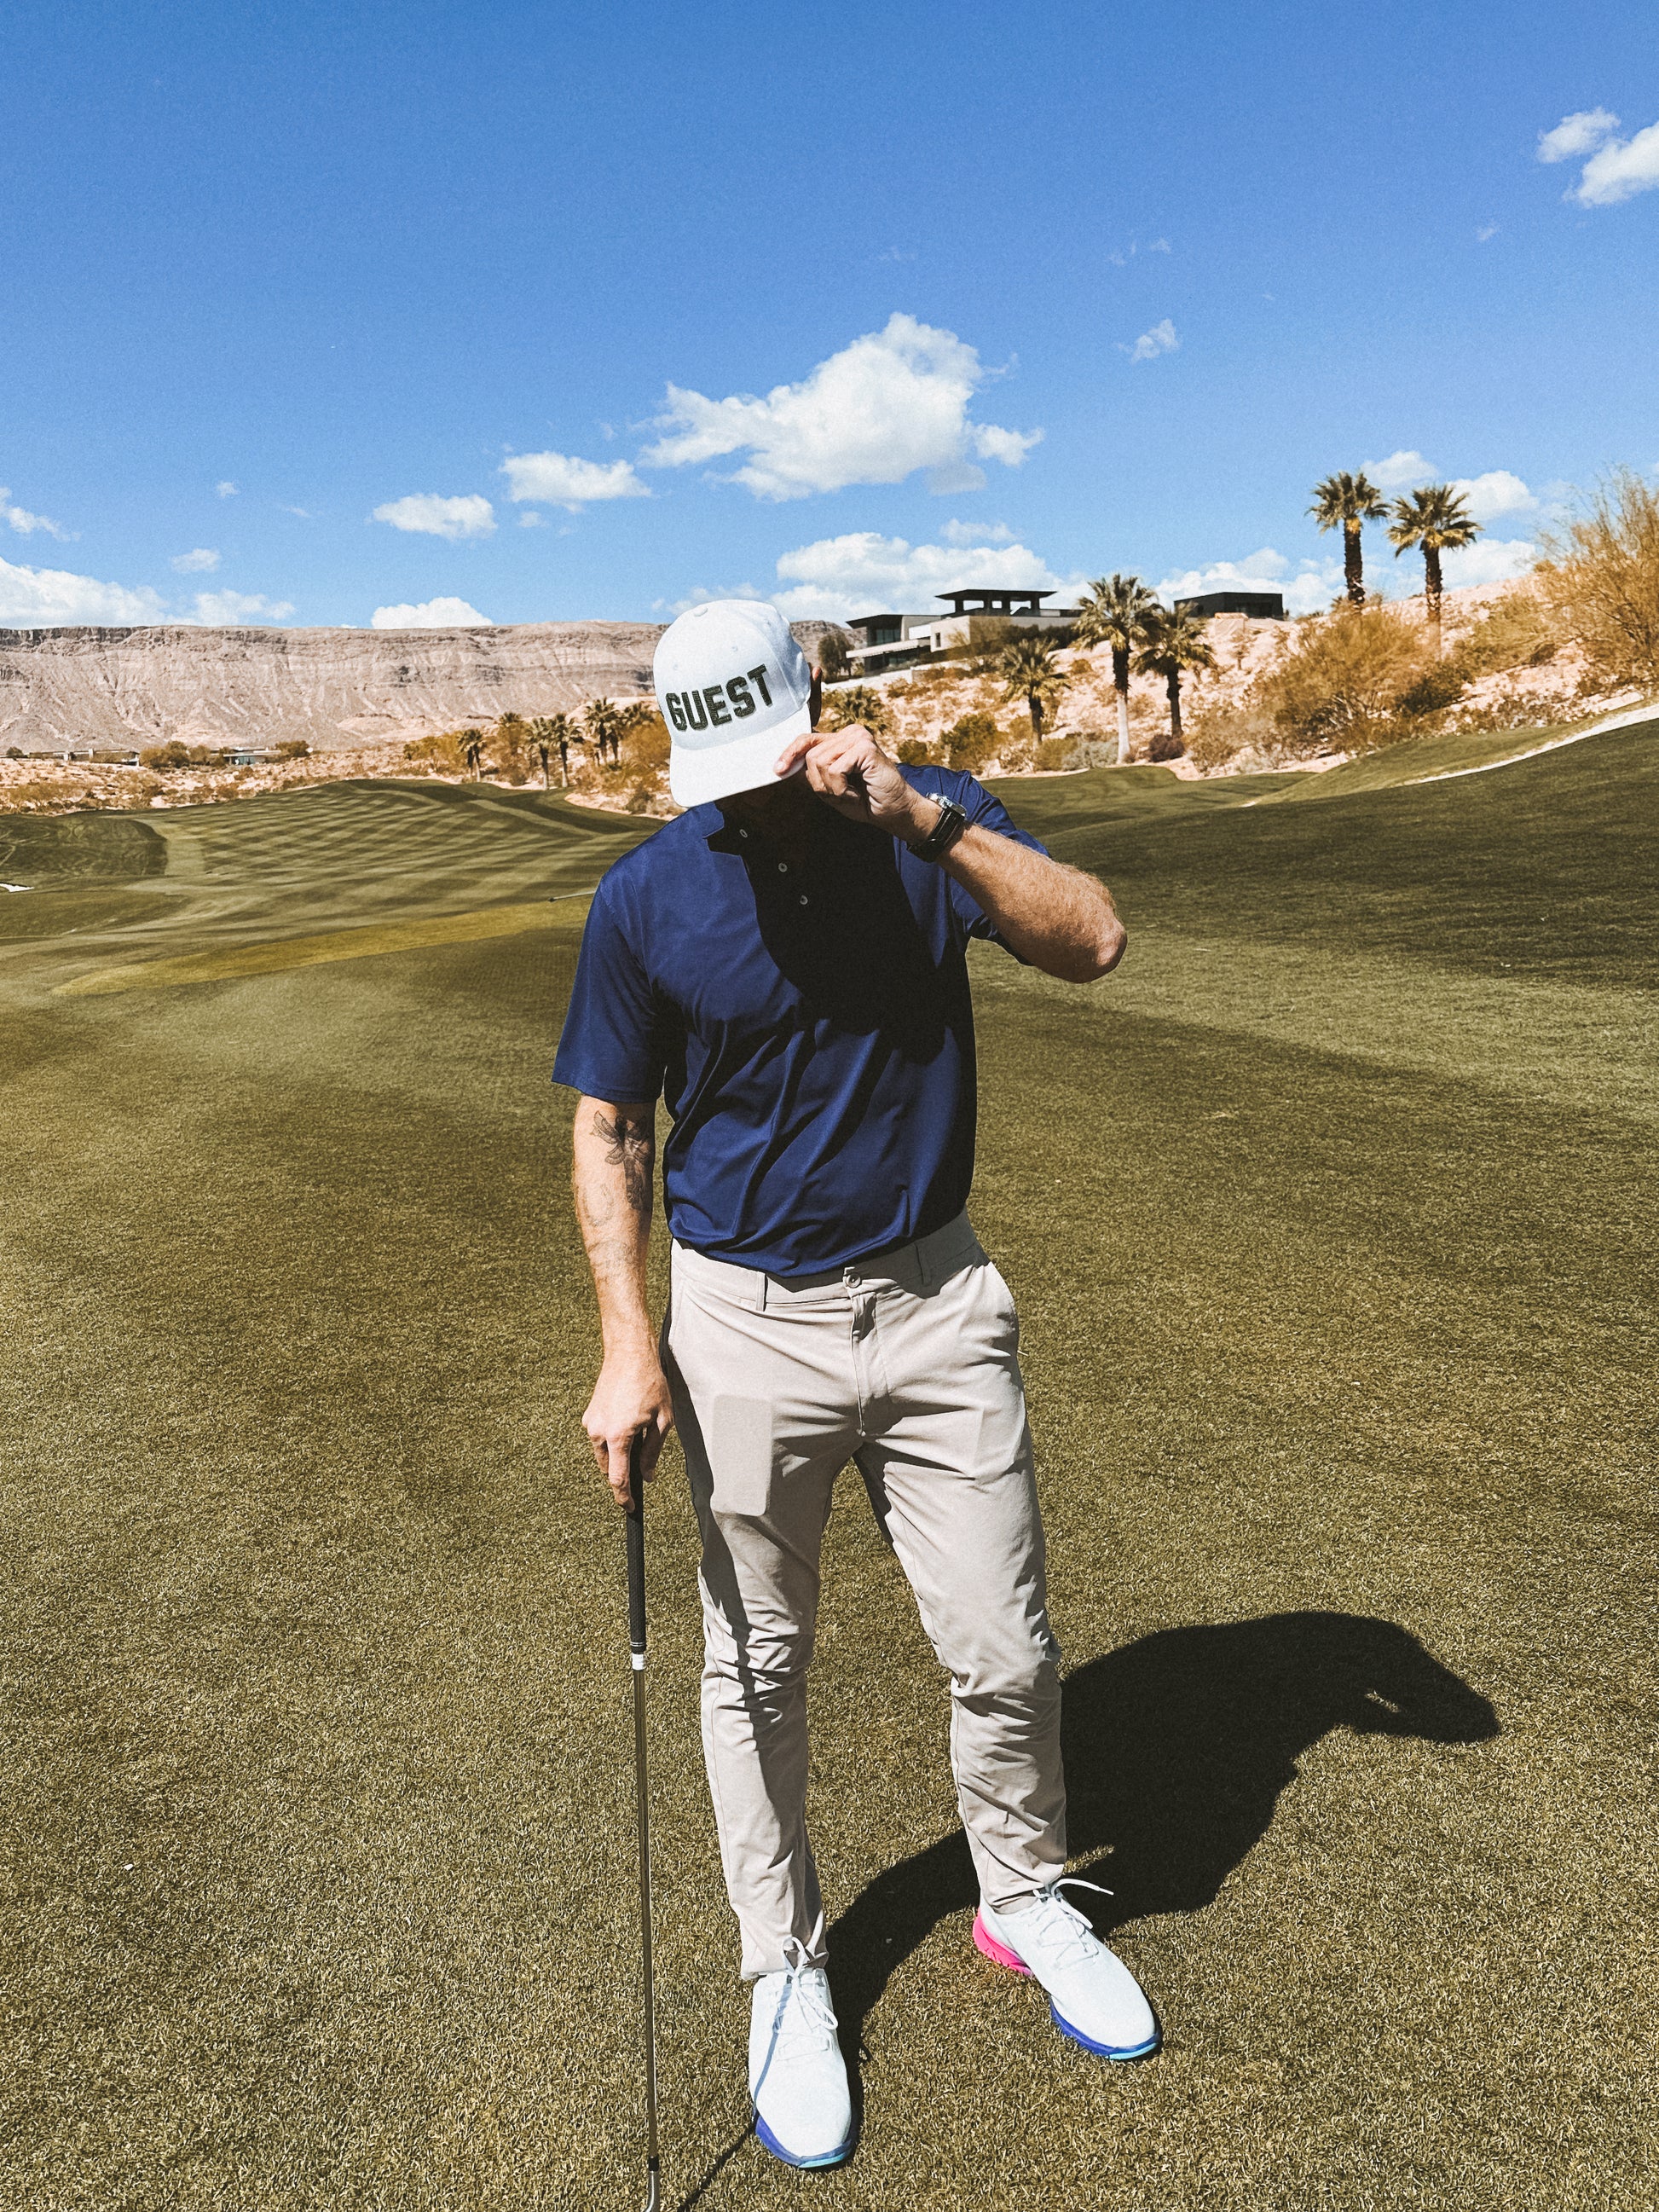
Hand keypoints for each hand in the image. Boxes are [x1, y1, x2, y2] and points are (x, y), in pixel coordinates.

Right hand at [583, 1345, 674, 1508]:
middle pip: (608, 1468)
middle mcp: (598, 1432)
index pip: (618, 1479)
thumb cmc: (650, 1384)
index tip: (630, 1507)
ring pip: (602, 1453)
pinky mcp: (588, 1415)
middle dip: (622, 1474)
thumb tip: (648, 1476)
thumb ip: (653, 1452)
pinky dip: (611, 1440)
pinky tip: (628, 1426)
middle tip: (641, 1472)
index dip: (624, 1496)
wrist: (629, 1355)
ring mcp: (590, 1423)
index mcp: (618, 1436)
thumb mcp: (662, 1421)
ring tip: (639, 1438)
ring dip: (617, 1456)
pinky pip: (599, 1438)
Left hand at [774, 723, 936, 840]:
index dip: (790, 752)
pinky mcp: (865, 747)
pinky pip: (834, 770)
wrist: (895, 812)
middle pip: (811, 755)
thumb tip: (786, 766)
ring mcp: (858, 737)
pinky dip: (841, 789)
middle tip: (842, 795)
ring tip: (851, 794)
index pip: (807, 739)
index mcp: (841, 739)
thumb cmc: (866, 801)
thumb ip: (814, 773)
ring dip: (832, 788)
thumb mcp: (832, 787)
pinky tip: (856, 793)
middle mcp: (850, 733)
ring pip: (820, 763)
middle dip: (820, 783)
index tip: (778, 769)